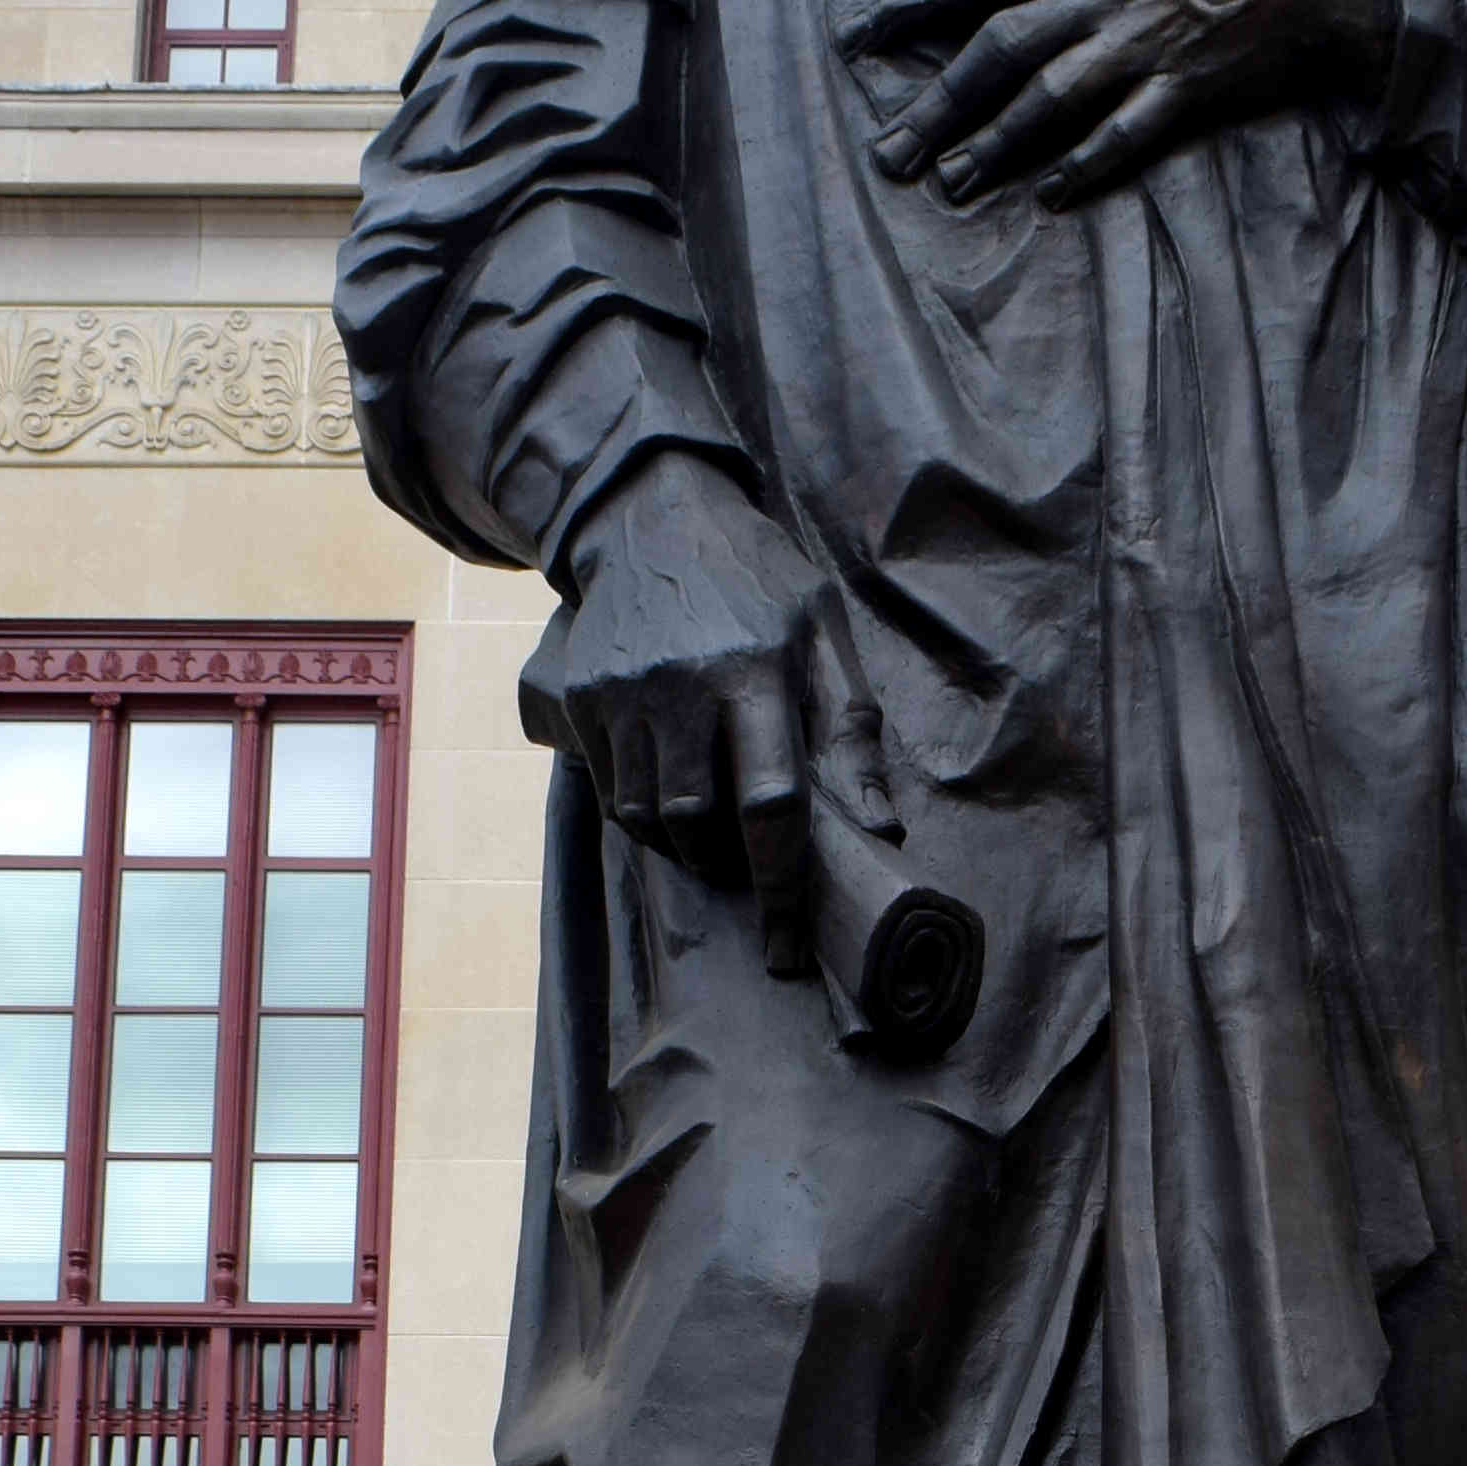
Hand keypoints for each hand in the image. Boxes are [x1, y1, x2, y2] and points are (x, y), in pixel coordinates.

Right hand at [525, 452, 822, 968]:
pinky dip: (644, 813)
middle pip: (700, 822)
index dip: (782, 886)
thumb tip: (882, 828)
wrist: (651, 517)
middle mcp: (682, 685)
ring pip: (647, 817)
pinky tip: (672, 791)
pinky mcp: (584, 698)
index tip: (788, 948)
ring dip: (684, 846)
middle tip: (749, 862)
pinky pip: (612, 790)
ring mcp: (623, 693)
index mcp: (754, 670)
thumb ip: (853, 730)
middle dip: (728, 865)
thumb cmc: (757, 581)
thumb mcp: (823, 633)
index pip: (771, 804)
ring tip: (712, 831)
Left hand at [844, 0, 1391, 206]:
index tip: (858, 38)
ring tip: (952, 182)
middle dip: (940, 100)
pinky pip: (1128, 130)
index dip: (912, 3)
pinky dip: (1088, 162)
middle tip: (890, 151)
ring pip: (1053, 96)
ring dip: (998, 141)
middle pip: (1000, 46)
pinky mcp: (1188, 84)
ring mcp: (1143, 41)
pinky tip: (1050, 192)